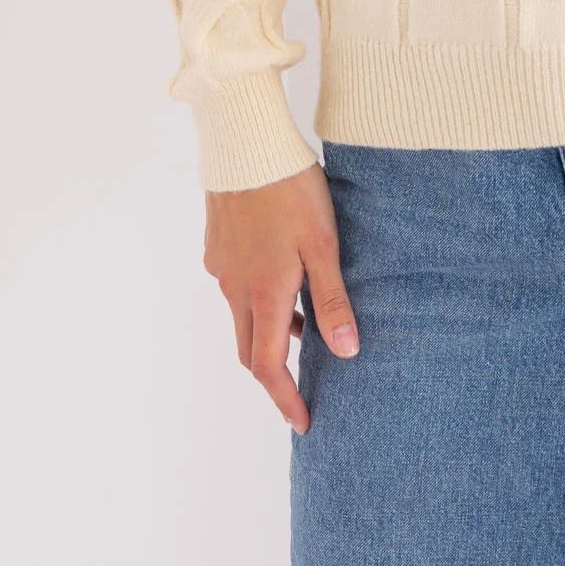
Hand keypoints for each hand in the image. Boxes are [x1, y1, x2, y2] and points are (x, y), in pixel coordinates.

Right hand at [203, 160, 359, 431]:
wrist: (245, 143)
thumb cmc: (290, 190)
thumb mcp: (323, 244)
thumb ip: (333, 299)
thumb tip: (346, 353)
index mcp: (264, 294)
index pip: (269, 368)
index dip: (285, 400)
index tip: (303, 422)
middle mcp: (235, 287)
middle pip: (250, 349)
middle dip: (275, 374)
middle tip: (304, 385)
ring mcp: (222, 266)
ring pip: (243, 316)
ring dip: (270, 331)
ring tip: (306, 325)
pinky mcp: (217, 245)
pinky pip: (236, 286)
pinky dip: (258, 299)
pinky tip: (283, 277)